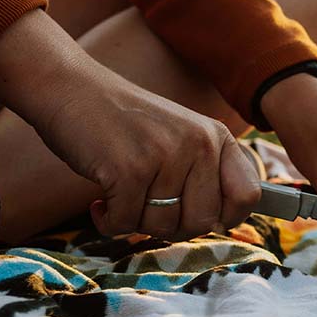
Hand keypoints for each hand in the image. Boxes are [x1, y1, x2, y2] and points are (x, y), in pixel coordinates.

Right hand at [0, 11, 262, 238]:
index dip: (226, 219)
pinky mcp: (129, 169)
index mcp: (216, 137)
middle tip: (146, 209)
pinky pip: (126, 223)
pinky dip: (108, 221)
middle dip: (173, 227)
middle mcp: (199, 144)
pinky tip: (99, 201)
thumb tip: (225, 224)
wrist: (69, 88)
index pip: (247, 196)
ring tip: (121, 196)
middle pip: (204, 223)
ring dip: (136, 222)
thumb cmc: (123, 125)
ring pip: (164, 227)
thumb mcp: (179, 138)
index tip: (195, 217)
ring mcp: (166, 156)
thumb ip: (204, 174)